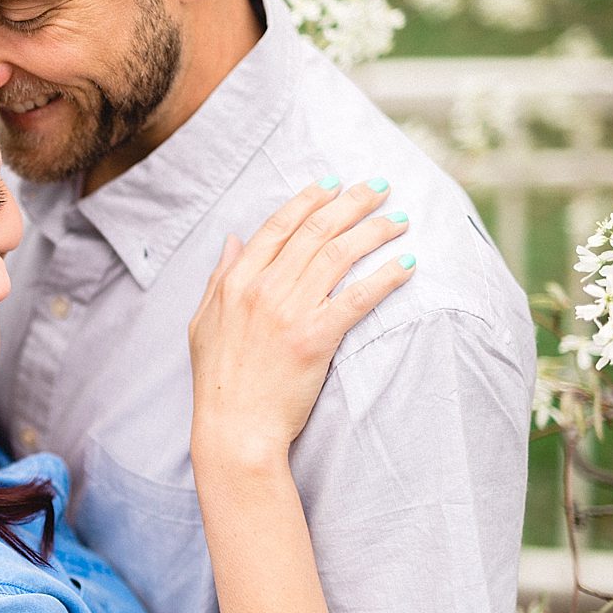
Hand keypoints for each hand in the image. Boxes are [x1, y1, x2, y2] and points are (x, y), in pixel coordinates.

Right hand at [188, 177, 414, 463]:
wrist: (234, 428)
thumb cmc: (218, 380)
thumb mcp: (203, 322)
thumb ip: (219, 277)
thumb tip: (232, 238)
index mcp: (234, 283)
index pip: (276, 227)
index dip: (307, 201)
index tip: (332, 184)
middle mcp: (261, 289)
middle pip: (313, 233)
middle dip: (351, 204)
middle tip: (378, 188)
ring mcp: (288, 312)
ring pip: (337, 255)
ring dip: (373, 232)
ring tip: (398, 220)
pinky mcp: (315, 338)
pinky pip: (358, 297)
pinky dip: (386, 276)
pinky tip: (408, 263)